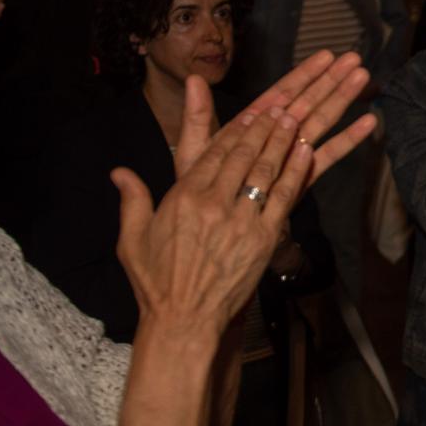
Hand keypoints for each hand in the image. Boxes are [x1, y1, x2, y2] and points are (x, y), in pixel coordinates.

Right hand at [116, 66, 373, 339]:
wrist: (183, 321)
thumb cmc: (156, 282)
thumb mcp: (133, 239)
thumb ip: (132, 200)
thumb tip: (119, 172)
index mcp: (183, 198)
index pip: (214, 152)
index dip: (236, 128)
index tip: (252, 109)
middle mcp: (213, 204)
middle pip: (243, 154)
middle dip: (264, 126)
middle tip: (282, 104)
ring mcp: (241, 221)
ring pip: (265, 170)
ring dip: (281, 140)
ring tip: (295, 118)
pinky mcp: (263, 239)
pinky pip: (282, 198)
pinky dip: (295, 172)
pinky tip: (306, 151)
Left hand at [174, 50, 376, 186]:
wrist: (210, 237)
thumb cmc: (198, 194)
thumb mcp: (193, 153)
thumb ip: (197, 118)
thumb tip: (193, 78)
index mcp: (251, 126)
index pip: (281, 93)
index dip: (303, 74)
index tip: (326, 55)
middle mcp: (275, 137)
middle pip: (306, 103)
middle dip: (330, 81)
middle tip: (354, 59)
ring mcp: (290, 156)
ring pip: (320, 123)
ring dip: (342, 100)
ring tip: (363, 78)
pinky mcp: (301, 178)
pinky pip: (327, 157)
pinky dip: (348, 140)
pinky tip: (368, 124)